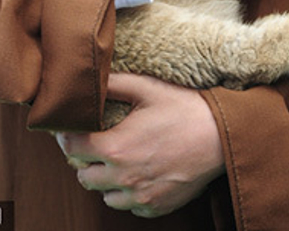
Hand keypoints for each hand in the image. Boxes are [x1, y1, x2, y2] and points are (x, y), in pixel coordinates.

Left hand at [56, 73, 224, 217]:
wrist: (221, 137)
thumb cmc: (185, 109)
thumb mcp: (148, 88)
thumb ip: (115, 84)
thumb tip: (92, 81)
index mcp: (116, 148)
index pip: (72, 149)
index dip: (67, 136)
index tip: (71, 128)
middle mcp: (123, 178)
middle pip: (83, 176)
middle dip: (84, 159)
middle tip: (97, 141)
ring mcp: (139, 196)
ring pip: (104, 195)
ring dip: (105, 179)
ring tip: (119, 158)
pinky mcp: (155, 207)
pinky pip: (128, 205)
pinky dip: (128, 192)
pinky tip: (139, 172)